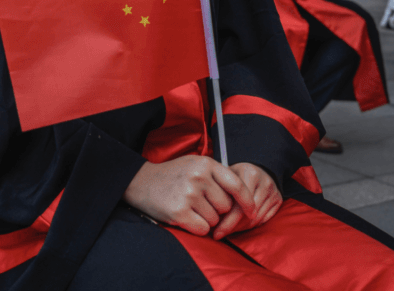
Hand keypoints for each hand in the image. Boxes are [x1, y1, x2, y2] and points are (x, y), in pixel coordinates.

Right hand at [123, 155, 255, 236]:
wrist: (140, 182)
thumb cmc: (172, 176)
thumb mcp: (195, 165)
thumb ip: (217, 175)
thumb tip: (243, 196)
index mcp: (205, 164)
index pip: (236, 184)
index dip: (247, 201)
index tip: (253, 212)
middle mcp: (199, 177)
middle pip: (226, 206)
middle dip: (217, 210)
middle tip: (200, 204)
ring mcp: (189, 194)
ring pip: (215, 220)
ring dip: (206, 219)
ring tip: (190, 208)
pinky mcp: (179, 212)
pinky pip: (203, 229)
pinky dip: (198, 228)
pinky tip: (186, 217)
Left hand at [212, 162, 282, 239]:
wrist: (259, 167)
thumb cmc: (237, 173)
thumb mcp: (227, 175)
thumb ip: (219, 190)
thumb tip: (206, 216)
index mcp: (250, 174)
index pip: (238, 206)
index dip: (226, 222)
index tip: (215, 232)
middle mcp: (265, 183)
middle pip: (247, 216)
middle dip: (232, 228)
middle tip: (219, 234)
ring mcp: (273, 192)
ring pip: (255, 221)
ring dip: (240, 229)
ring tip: (227, 231)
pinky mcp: (279, 200)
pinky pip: (263, 221)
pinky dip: (250, 226)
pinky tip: (239, 226)